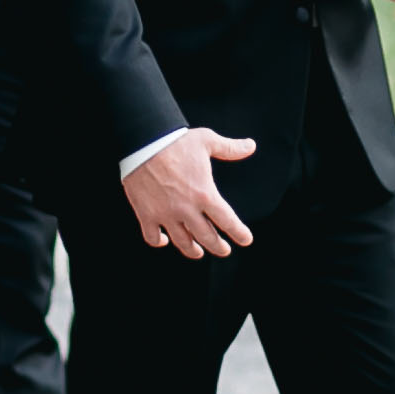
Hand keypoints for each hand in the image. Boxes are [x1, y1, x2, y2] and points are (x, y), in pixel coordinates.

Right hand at [123, 130, 257, 259]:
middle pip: (207, 237)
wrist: (143, 142)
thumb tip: (251, 145)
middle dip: (218, 247)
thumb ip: (230, 148)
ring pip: (182, 242)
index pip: (227, 221)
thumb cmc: (176, 141)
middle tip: (224, 250)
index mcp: (204, 194)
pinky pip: (153, 237)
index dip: (239, 233)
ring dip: (193, 250)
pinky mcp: (146, 214)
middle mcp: (186, 209)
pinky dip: (159, 242)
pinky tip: (165, 240)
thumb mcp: (207, 141)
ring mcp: (165, 214)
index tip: (246, 239)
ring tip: (198, 252)